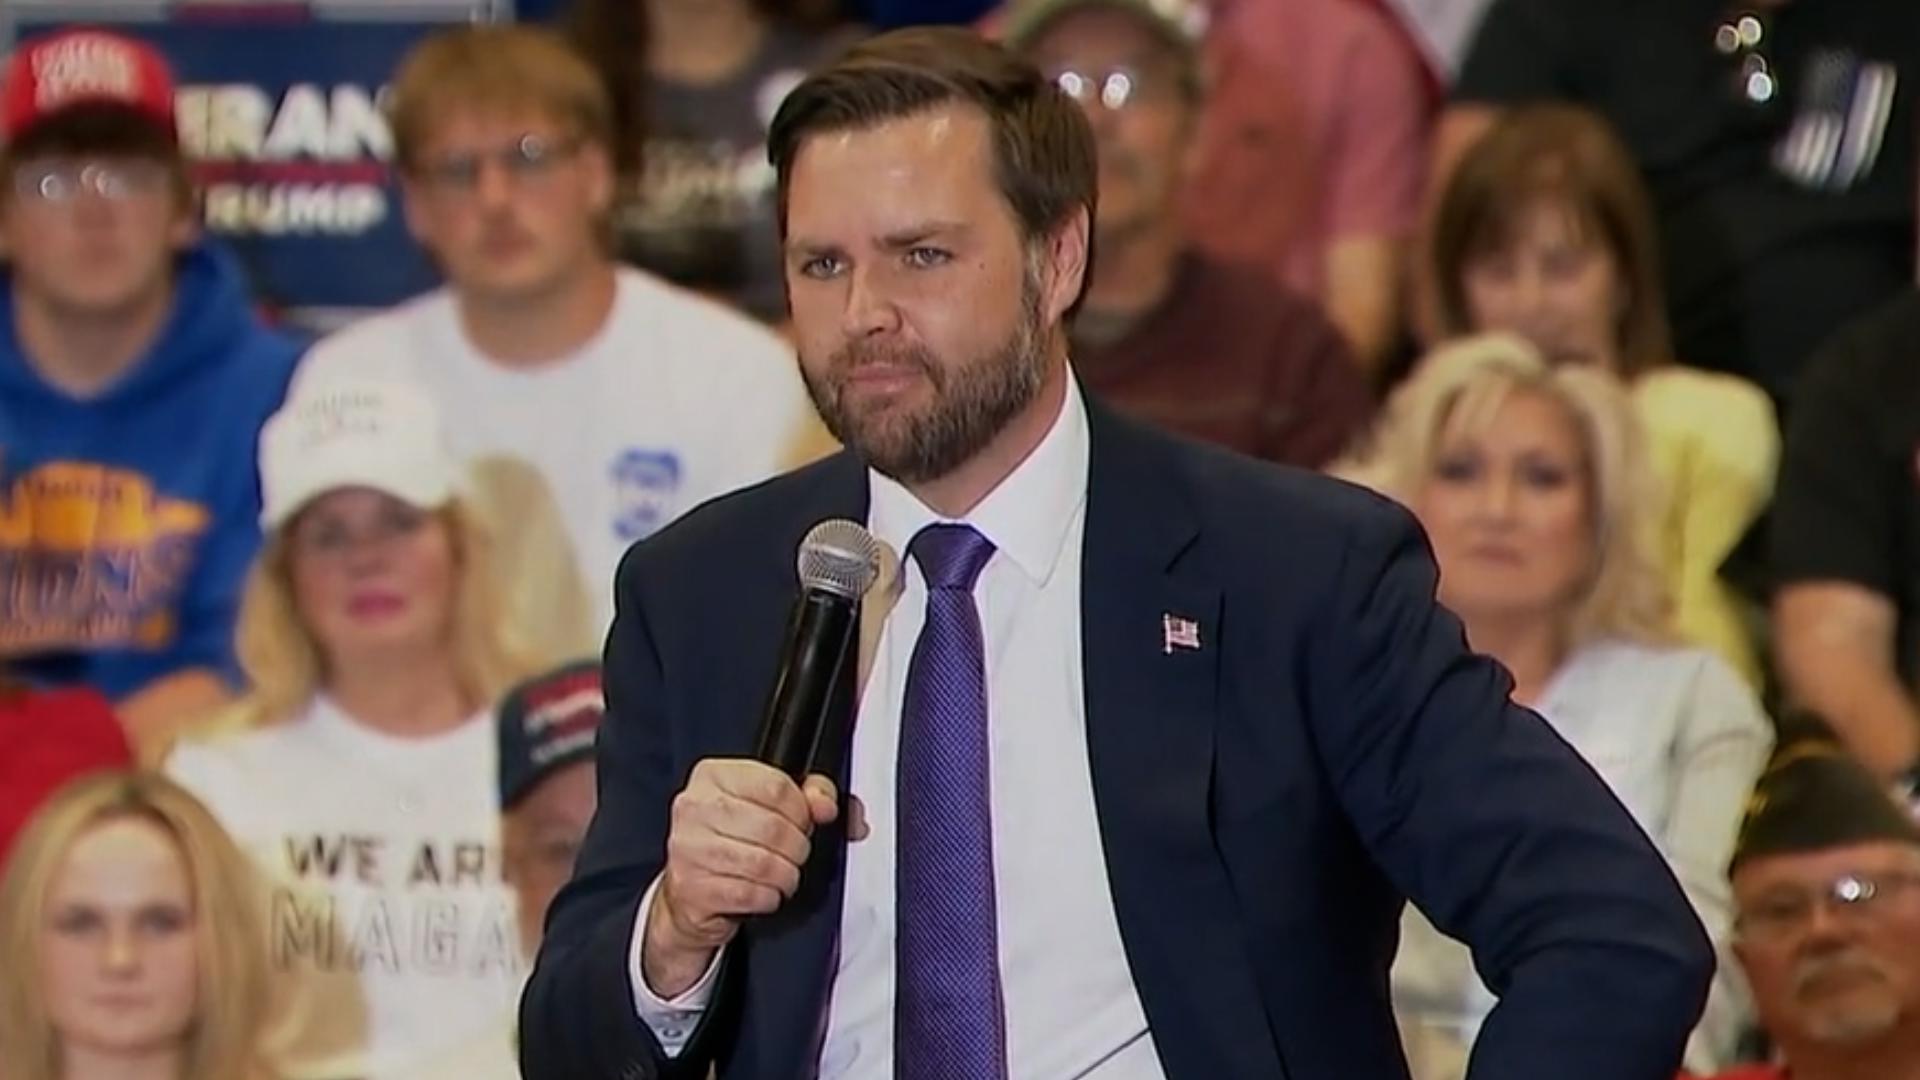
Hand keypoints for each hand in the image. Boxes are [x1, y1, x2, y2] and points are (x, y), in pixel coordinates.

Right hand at [642, 760, 839, 995]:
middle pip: (773, 827)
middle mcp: (695, 807)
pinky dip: (768, 897)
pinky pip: (749, 894)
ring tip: (783, 875)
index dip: (802, 810)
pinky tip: (764, 892)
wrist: (690, 892)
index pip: (777, 786)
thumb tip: (825, 805)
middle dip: (797, 847)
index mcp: (713, 775)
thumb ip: (808, 795)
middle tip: (795, 855)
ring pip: (763, 864)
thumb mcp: (768, 805)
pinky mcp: (692, 887)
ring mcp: (688, 848)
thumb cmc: (731, 841)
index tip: (804, 823)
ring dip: (786, 875)